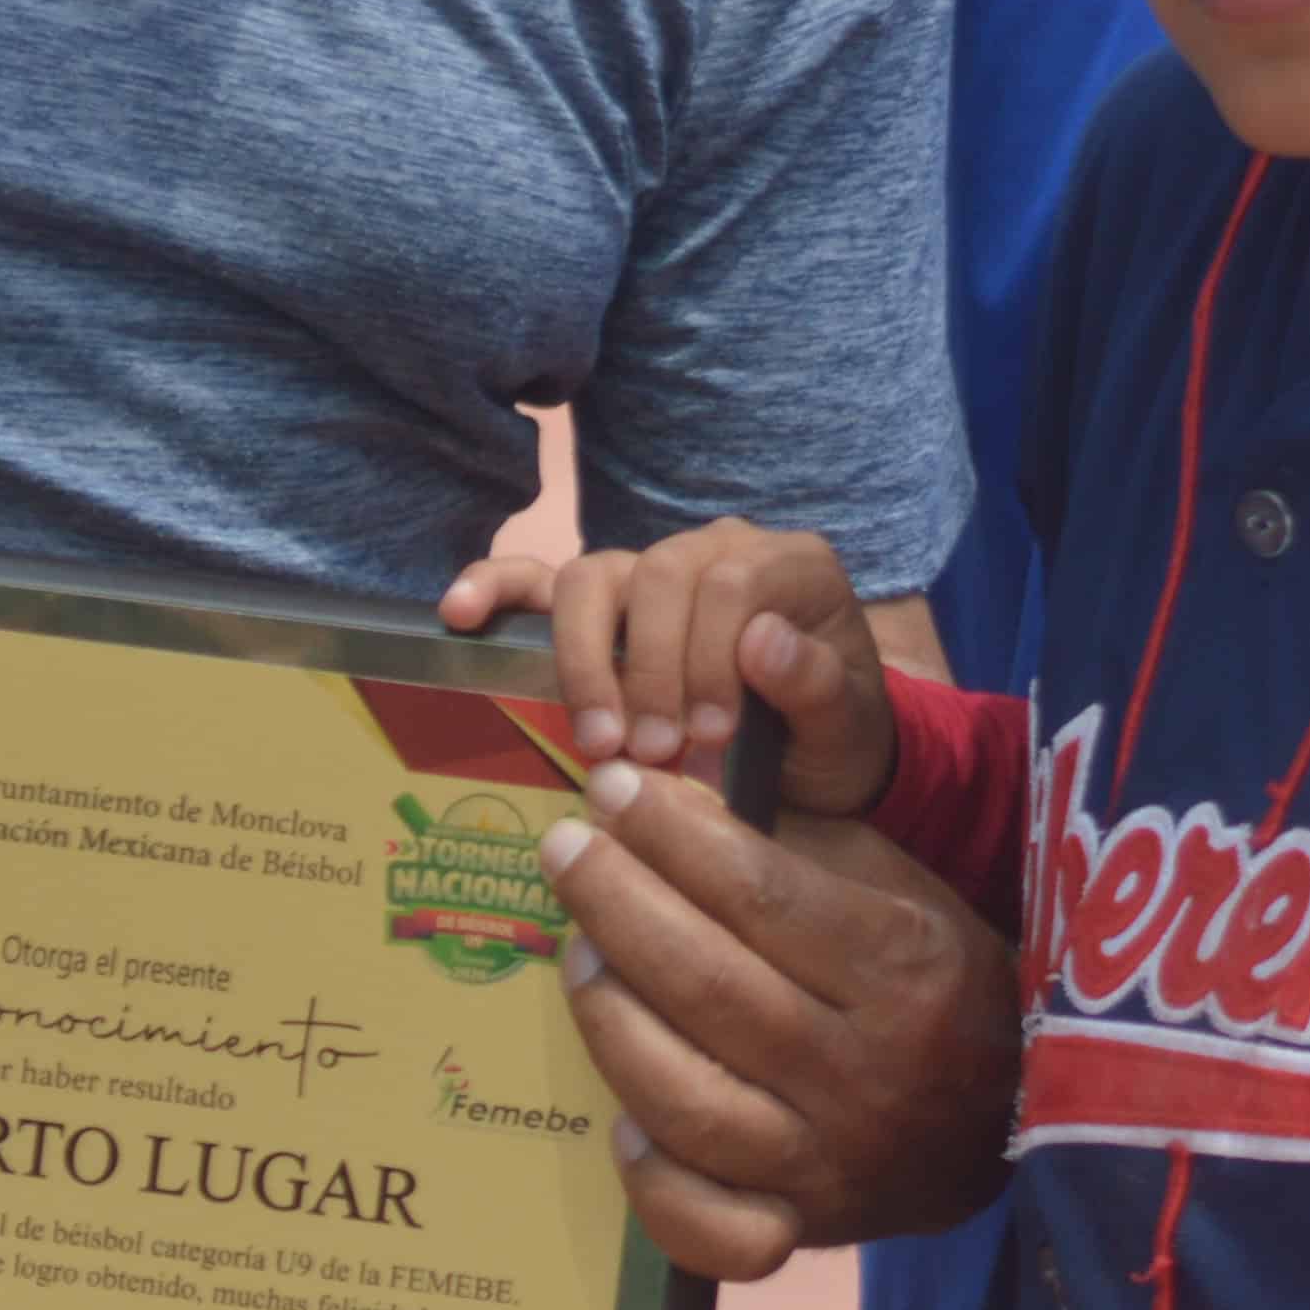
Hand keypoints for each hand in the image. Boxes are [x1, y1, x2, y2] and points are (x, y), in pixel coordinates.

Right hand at [438, 521, 895, 812]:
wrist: (817, 759)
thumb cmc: (835, 737)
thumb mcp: (851, 726)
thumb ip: (818, 684)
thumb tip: (762, 642)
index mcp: (788, 565)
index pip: (730, 580)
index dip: (711, 656)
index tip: (710, 735)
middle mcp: (715, 550)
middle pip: (658, 575)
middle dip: (648, 670)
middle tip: (653, 754)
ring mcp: (653, 575)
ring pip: (593, 578)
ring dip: (586, 662)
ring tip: (598, 741)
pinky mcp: (605, 609)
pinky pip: (538, 582)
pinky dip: (497, 588)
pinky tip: (458, 613)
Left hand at [547, 763, 1022, 1280]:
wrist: (1005, 1123)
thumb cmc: (929, 980)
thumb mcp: (894, 887)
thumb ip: (787, 843)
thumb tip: (662, 797)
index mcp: (903, 968)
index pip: (763, 895)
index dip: (674, 836)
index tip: (616, 789)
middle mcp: (865, 1073)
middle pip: (712, 987)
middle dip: (619, 904)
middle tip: (564, 848)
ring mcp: (828, 1164)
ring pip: (690, 1103)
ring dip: (612, 1019)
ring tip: (578, 952)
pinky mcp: (798, 1231)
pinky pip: (709, 1231)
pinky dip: (653, 1180)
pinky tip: (620, 1121)